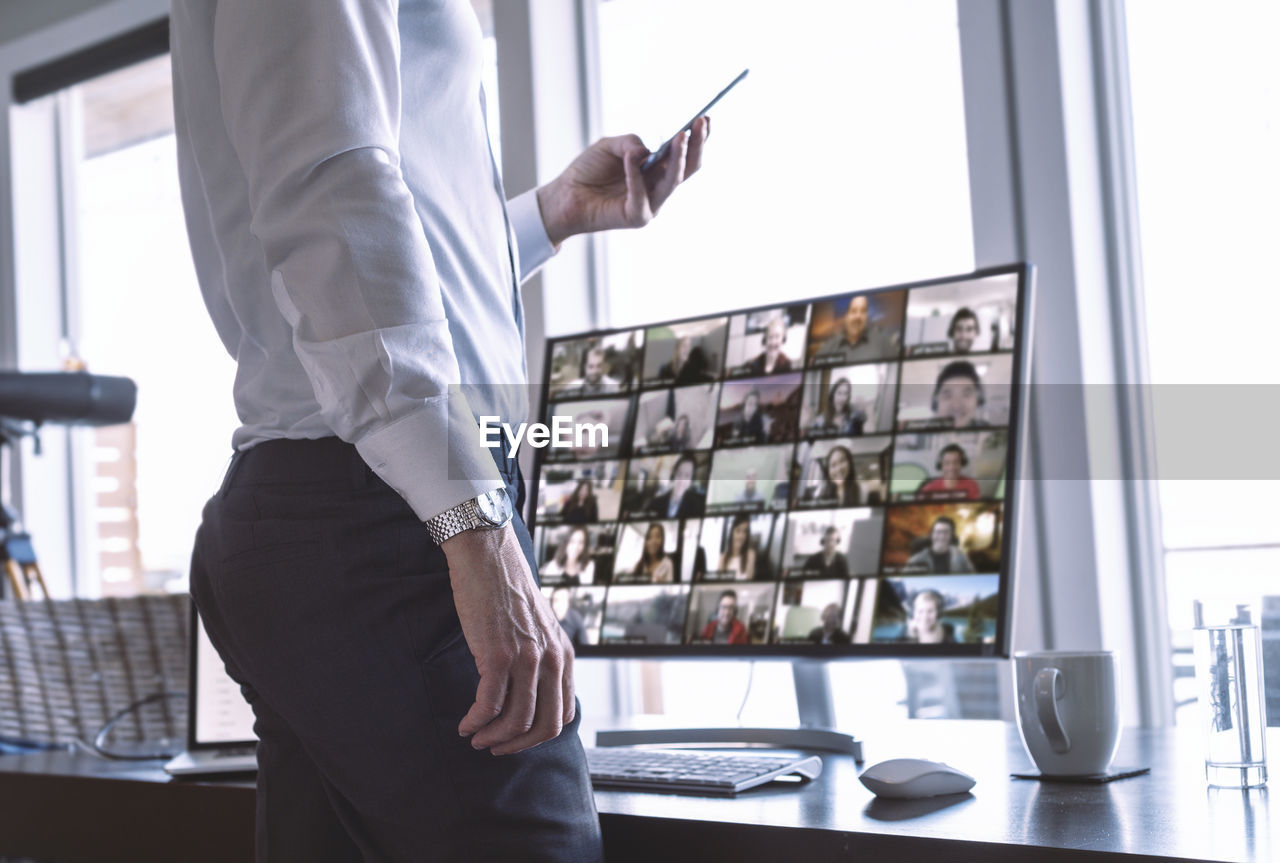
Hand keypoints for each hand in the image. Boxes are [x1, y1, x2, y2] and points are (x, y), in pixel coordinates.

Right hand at [445, 524, 574, 754]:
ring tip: (475, 737)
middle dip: (517, 745)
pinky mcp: (498, 654)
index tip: (516, 738)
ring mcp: (527, 658)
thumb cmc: (506, 589)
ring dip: (494, 737)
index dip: (538, 735)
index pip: (563, 713)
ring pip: (516, 720)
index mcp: (564, 655)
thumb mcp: (538, 627)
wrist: (487, 555)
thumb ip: (541, 657)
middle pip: (544, 725)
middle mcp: (552, 659)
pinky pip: (489, 704)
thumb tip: (528, 691)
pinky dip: (476, 721)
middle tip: (494, 747)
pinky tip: (465, 724)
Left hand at [536, 115, 709, 246]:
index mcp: (657, 170)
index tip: (706, 119)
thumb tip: (646, 151)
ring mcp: (651, 204)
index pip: (685, 155)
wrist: (565, 195)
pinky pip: (641, 195)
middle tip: (701, 124)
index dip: (697, 139)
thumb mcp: (610, 146)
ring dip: (679, 158)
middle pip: (687, 168)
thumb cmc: (588, 171)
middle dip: (697, 146)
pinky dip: (636, 175)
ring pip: (673, 182)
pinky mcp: (636, 216)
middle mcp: (658, 187)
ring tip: (681, 137)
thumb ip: (630, 143)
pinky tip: (633, 158)